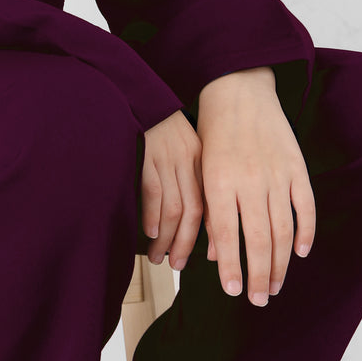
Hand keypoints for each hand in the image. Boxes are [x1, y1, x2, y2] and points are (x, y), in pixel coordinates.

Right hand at [141, 109, 203, 272]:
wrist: (144, 94)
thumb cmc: (166, 127)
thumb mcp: (189, 150)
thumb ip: (196, 184)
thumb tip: (203, 227)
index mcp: (203, 159)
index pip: (215, 204)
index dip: (217, 235)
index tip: (216, 261)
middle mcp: (189, 160)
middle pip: (195, 210)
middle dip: (188, 243)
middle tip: (179, 266)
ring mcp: (168, 158)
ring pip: (174, 207)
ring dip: (168, 237)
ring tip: (160, 257)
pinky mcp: (147, 155)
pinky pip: (154, 190)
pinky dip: (153, 215)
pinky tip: (151, 232)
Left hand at [196, 66, 315, 306]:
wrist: (238, 88)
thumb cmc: (213, 130)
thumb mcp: (201, 167)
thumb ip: (209, 210)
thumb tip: (215, 255)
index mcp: (220, 181)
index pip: (228, 235)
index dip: (232, 267)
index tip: (233, 292)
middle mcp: (249, 180)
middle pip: (259, 239)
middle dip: (260, 275)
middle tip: (260, 299)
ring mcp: (276, 173)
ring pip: (283, 229)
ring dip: (281, 262)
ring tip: (276, 285)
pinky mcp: (295, 166)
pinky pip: (305, 206)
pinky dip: (305, 231)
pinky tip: (300, 252)